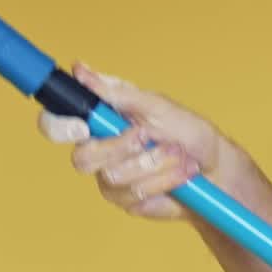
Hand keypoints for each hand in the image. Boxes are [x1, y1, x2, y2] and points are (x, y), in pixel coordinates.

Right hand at [38, 63, 229, 220]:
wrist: (215, 169)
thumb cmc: (188, 133)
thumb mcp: (158, 106)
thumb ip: (119, 94)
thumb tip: (82, 70)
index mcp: (99, 121)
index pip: (56, 124)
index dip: (59, 126)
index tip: (83, 126)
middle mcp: (98, 150)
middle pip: (82, 159)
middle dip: (121, 148)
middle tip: (147, 136)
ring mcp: (110, 179)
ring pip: (113, 177)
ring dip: (153, 163)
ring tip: (177, 154)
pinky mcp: (127, 201)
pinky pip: (135, 194)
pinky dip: (163, 180)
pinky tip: (180, 174)